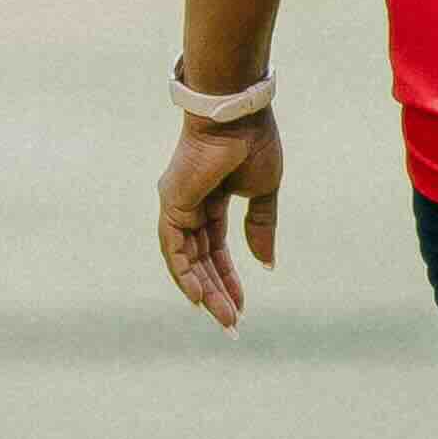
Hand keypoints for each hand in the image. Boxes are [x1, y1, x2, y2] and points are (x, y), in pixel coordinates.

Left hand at [158, 107, 283, 327]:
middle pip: (201, 259)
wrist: (238, 114)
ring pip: (186, 259)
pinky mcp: (171, 203)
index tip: (242, 306)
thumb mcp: (264, 192)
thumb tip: (266, 264)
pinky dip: (184, 274)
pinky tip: (199, 297)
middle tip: (233, 324)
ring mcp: (178, 205)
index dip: (229, 277)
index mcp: (213, 200)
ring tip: (225, 318)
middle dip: (217, 292)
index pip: (217, 248)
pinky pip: (173, 249)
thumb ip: (261, 227)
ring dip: (204, 290)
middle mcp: (190, 205)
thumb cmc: (253, 142)